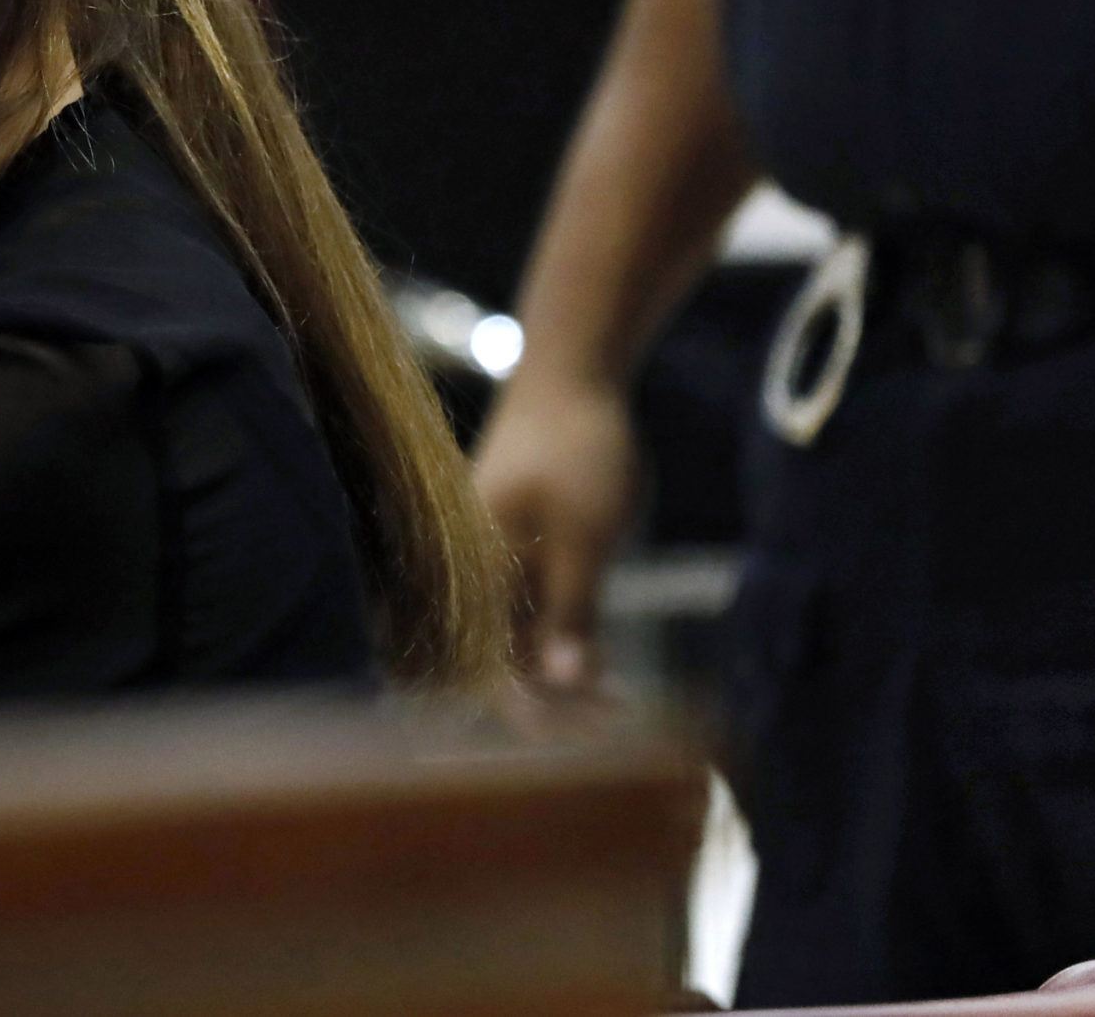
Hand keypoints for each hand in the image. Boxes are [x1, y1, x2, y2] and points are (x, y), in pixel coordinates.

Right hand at [473, 377, 636, 692]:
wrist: (574, 369)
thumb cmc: (579, 445)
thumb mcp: (587, 534)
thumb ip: (572, 611)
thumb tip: (564, 684)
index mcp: (476, 571)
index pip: (493, 672)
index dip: (542, 713)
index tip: (601, 726)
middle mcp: (473, 573)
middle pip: (501, 665)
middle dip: (557, 702)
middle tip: (621, 716)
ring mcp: (493, 562)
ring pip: (517, 642)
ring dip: (562, 676)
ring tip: (620, 699)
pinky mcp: (516, 550)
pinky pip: (529, 615)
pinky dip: (563, 642)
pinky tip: (603, 661)